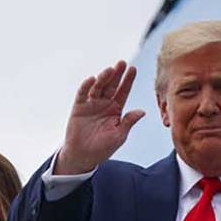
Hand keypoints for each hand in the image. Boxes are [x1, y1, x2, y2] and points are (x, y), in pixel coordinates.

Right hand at [56, 60, 145, 174]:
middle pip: (111, 86)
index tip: (133, 69)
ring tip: (109, 70)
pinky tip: (92, 79)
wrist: (82, 157)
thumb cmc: (102, 148)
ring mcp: (91, 104)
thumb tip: (142, 111)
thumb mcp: (119, 136)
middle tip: (122, 63)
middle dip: (117, 74)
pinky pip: (82, 94)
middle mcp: (104, 104)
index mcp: (116, 109)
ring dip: (103, 78)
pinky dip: (86, 86)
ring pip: (98, 87)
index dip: (128, 81)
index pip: (123, 92)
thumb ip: (128, 122)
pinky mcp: (79, 107)